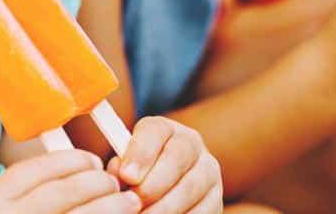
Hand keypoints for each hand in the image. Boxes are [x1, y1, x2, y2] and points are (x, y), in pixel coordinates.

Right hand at [0, 150, 140, 213]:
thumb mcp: (6, 209)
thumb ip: (33, 190)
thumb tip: (89, 167)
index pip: (36, 170)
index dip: (71, 161)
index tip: (92, 160)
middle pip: (62, 193)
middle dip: (96, 183)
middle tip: (114, 182)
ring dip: (111, 207)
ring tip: (129, 202)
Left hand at [107, 117, 221, 212]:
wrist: (166, 193)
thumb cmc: (137, 178)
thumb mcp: (127, 167)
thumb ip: (122, 167)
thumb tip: (120, 175)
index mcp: (164, 130)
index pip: (155, 131)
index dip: (140, 152)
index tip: (126, 176)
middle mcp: (191, 144)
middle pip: (176, 157)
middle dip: (152, 184)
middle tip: (133, 202)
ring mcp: (208, 171)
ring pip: (190, 187)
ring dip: (164, 207)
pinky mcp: (216, 199)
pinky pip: (202, 209)